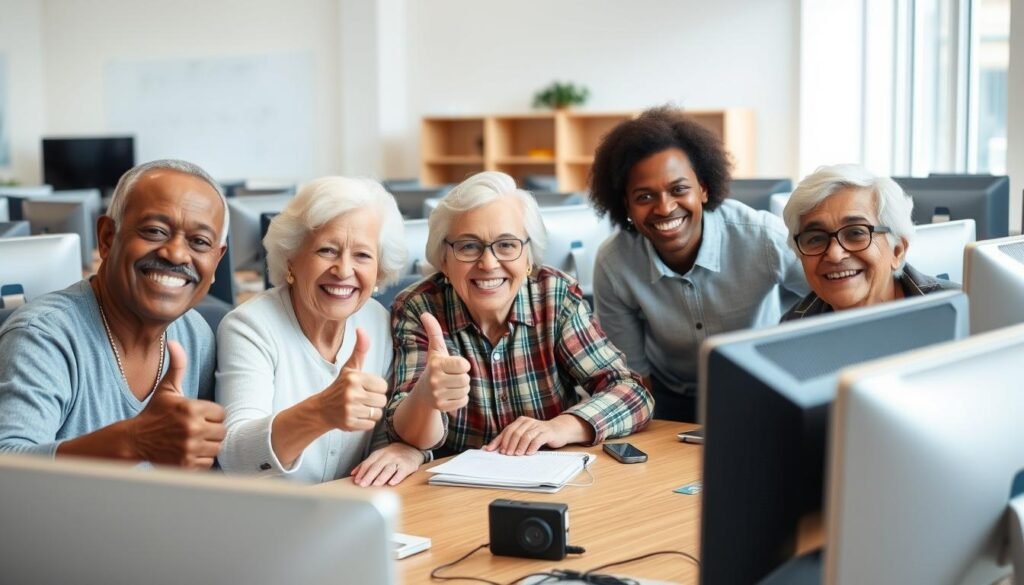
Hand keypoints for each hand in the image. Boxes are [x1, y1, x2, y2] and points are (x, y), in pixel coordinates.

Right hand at [128, 341, 225, 468]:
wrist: (134, 441)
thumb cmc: (154, 413)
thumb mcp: (166, 389)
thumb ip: (177, 365)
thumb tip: (174, 342)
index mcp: (191, 408)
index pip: (221, 413)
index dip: (211, 414)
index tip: (198, 416)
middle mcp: (192, 428)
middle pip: (222, 431)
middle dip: (211, 430)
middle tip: (196, 429)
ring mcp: (189, 448)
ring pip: (217, 447)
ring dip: (208, 444)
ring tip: (193, 440)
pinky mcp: (186, 464)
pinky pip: (208, 462)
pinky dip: (201, 459)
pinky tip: (188, 451)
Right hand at [316, 328, 388, 431]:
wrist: (321, 409)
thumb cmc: (340, 386)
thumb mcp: (350, 367)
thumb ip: (360, 349)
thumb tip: (361, 329)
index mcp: (354, 377)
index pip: (383, 386)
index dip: (376, 388)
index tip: (365, 388)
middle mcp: (351, 392)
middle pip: (382, 400)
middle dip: (374, 401)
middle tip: (362, 399)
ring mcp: (349, 409)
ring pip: (377, 413)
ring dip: (371, 412)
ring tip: (359, 408)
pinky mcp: (349, 423)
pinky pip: (371, 425)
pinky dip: (365, 423)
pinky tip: (355, 417)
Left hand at [350, 442, 422, 486]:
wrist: (411, 448)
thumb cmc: (392, 455)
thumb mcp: (378, 456)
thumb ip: (366, 464)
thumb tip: (353, 474)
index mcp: (379, 454)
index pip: (369, 463)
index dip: (362, 472)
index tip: (357, 481)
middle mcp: (388, 456)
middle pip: (377, 466)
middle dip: (369, 476)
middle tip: (363, 484)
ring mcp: (398, 461)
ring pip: (388, 469)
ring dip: (381, 477)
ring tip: (375, 484)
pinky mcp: (407, 466)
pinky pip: (401, 472)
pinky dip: (396, 478)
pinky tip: (391, 483)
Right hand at [412, 313, 470, 412]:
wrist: (423, 393)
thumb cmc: (434, 367)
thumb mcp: (435, 350)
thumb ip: (434, 332)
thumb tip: (425, 314)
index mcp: (436, 364)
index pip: (464, 365)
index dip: (462, 365)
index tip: (454, 366)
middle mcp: (435, 380)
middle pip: (466, 379)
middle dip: (462, 377)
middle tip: (451, 376)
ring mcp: (437, 395)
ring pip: (465, 390)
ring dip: (461, 388)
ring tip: (450, 385)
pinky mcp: (441, 407)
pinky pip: (463, 401)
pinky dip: (460, 399)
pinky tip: (450, 394)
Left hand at [483, 416, 569, 455]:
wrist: (558, 430)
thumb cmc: (538, 435)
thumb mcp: (523, 435)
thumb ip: (509, 440)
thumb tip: (488, 448)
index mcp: (520, 421)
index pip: (507, 430)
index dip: (499, 441)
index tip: (492, 450)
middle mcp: (528, 422)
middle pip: (515, 433)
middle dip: (509, 444)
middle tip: (506, 454)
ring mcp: (538, 426)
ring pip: (526, 436)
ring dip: (520, 446)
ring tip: (517, 454)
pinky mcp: (547, 432)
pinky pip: (538, 439)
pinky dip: (532, 447)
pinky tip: (529, 453)